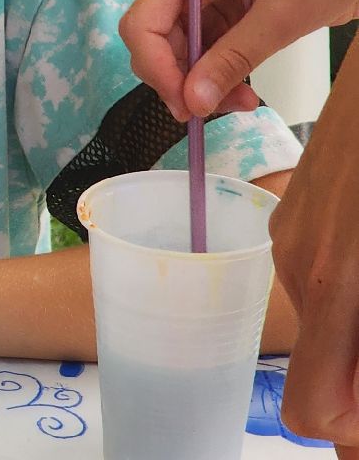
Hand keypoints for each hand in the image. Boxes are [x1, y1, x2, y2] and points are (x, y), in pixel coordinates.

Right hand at [118, 0, 358, 119]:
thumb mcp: (280, 17)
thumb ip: (233, 59)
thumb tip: (194, 101)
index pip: (143, 24)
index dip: (156, 67)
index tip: (186, 104)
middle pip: (155, 42)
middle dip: (180, 80)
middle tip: (214, 110)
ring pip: (177, 54)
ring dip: (200, 84)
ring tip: (242, 102)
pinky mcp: (219, 14)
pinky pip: (201, 54)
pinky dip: (216, 77)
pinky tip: (242, 90)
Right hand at [270, 36, 358, 451]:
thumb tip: (351, 422)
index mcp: (336, 289)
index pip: (314, 416)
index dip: (354, 434)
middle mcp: (298, 266)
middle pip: (326, 370)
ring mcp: (291, 235)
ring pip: (330, 318)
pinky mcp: (297, 210)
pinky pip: (323, 274)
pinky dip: (355, 285)